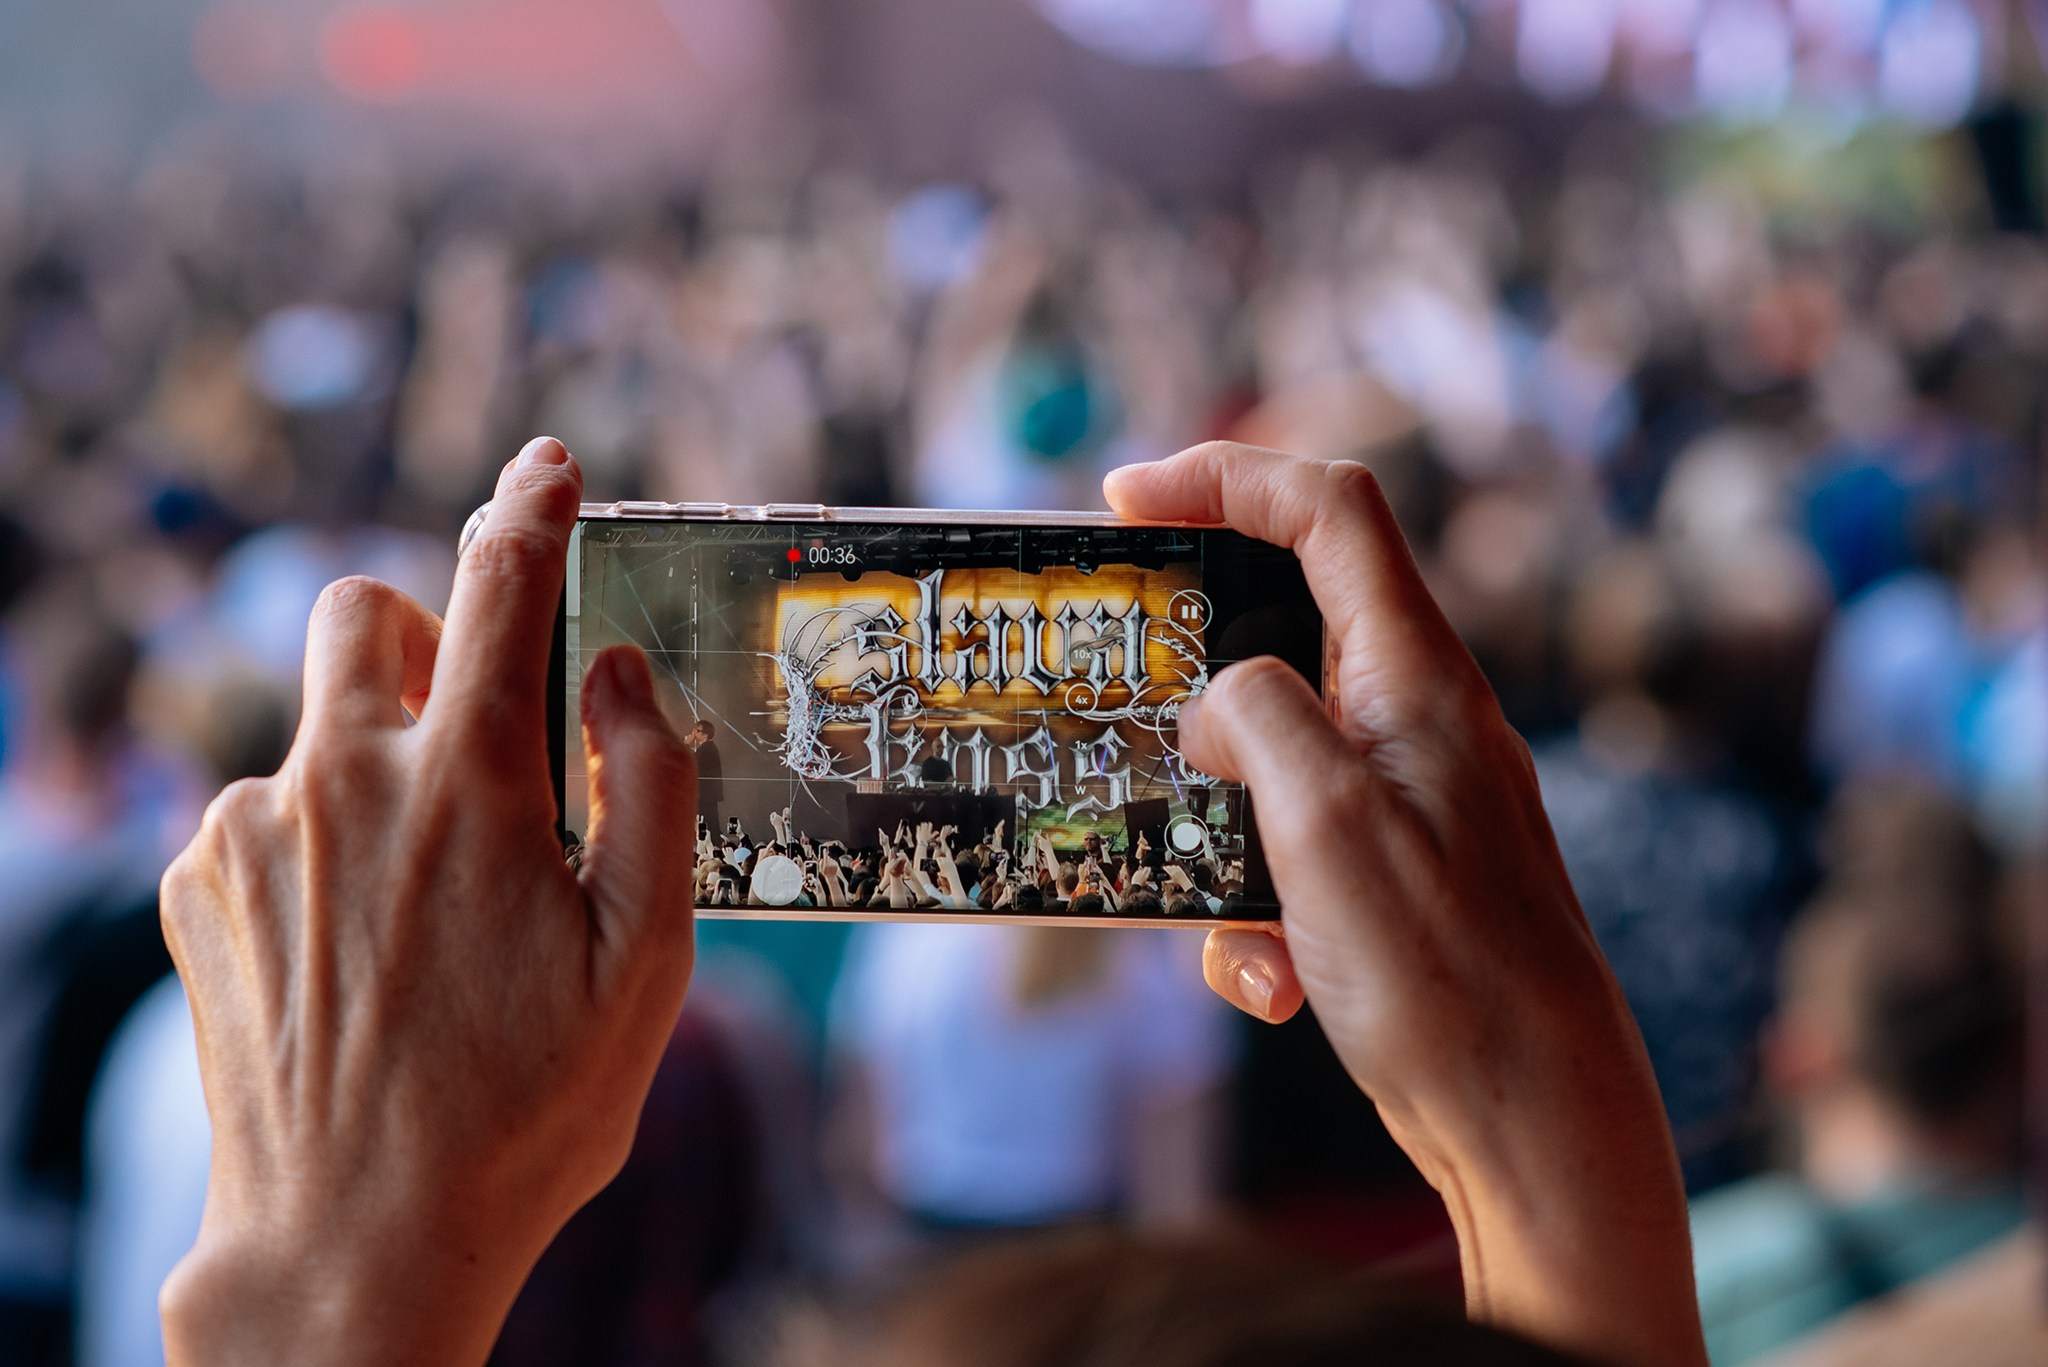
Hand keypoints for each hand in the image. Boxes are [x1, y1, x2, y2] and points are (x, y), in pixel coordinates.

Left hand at [158, 439, 697, 1366]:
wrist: (352, 1242)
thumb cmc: (523, 1109)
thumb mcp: (647, 959)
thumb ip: (650, 790)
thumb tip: (621, 673)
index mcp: (467, 784)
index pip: (501, 588)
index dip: (532, 509)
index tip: (549, 468)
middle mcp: (341, 781)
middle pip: (361, 611)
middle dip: (419, 632)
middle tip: (473, 728)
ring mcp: (250, 834)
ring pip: (314, 730)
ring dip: (374, 766)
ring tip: (426, 903)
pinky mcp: (195, 891)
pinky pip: (262, 814)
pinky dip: (318, 842)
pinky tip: (360, 947)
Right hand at [1105, 444, 1702, 1366]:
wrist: (1538, 1125)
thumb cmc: (1446, 972)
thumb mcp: (1325, 821)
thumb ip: (1258, 718)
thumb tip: (1217, 702)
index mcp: (1418, 676)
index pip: (1329, 510)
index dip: (1225, 476)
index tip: (1126, 496)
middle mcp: (1421, 719)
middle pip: (1288, 628)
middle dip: (1197, 679)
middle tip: (1125, 707)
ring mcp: (1411, 797)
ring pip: (1271, 763)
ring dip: (1219, 833)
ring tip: (1226, 927)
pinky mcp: (1395, 874)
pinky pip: (1291, 854)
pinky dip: (1255, 913)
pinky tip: (1271, 988)